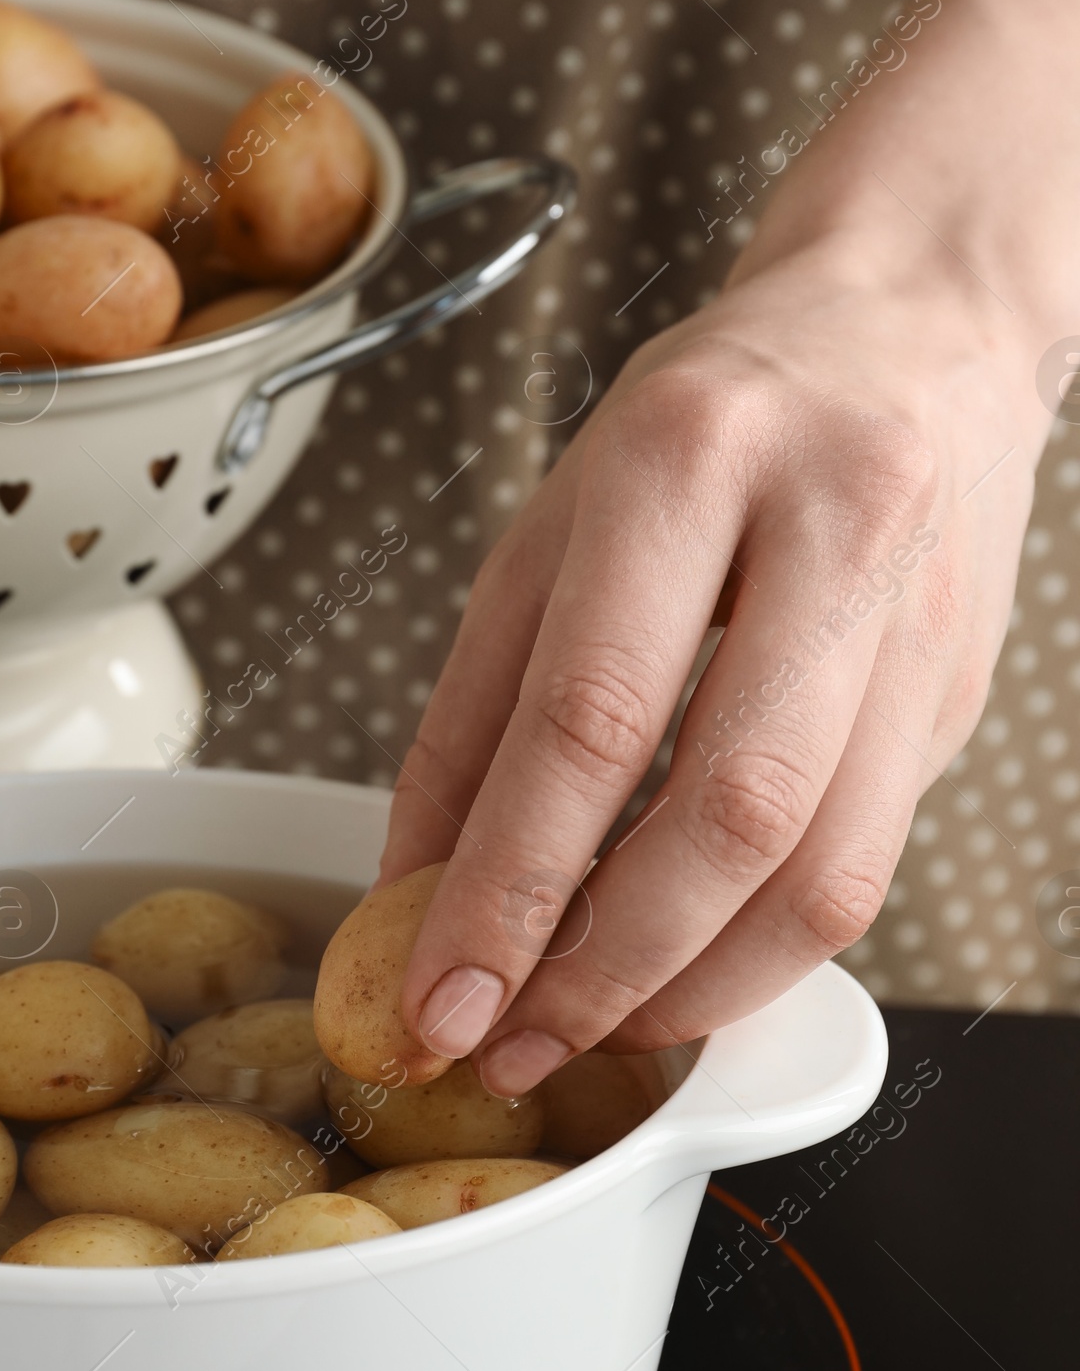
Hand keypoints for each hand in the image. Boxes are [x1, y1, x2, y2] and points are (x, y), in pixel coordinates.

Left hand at [381, 170, 1047, 1092]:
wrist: (912, 327)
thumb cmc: (711, 421)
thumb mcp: (554, 520)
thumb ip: (478, 705)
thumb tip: (410, 885)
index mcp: (688, 456)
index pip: (590, 717)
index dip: (507, 886)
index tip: (438, 996)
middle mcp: (828, 527)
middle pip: (725, 811)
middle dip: (603, 968)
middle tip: (508, 1044)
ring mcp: (918, 619)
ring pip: (822, 870)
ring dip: (690, 989)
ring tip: (584, 1032)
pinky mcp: (960, 697)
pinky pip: (864, 869)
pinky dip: (760, 955)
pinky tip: (679, 977)